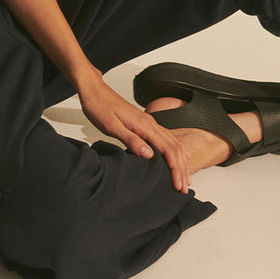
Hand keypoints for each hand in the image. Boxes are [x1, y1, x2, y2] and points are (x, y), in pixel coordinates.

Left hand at [76, 78, 191, 191]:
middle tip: (184, 188)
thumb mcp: (111, 126)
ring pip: (173, 143)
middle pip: (175, 148)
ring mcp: (149, 123)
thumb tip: (149, 155)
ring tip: (184, 177)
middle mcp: (151, 123)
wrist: (94, 90)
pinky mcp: (145, 123)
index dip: (176, 169)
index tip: (178, 185)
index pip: (168, 150)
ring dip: (181, 161)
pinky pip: (167, 138)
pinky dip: (176, 151)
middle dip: (182, 169)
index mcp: (145, 125)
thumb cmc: (99, 106)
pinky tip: (179, 156)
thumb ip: (131, 140)